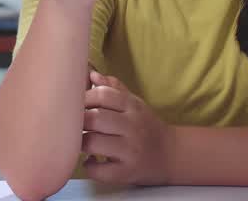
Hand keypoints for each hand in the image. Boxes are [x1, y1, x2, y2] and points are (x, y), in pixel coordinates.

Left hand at [80, 71, 172, 185]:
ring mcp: (130, 151)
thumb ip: (114, 88)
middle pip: (95, 118)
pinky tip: (91, 161)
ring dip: (81, 143)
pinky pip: (99, 170)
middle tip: (74, 125)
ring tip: (82, 142)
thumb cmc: (146, 126)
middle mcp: (132, 127)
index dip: (84, 98)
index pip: (103, 95)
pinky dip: (89, 166)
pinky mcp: (127, 172)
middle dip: (79, 122)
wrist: (172, 155)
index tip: (76, 105)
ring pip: (93, 143)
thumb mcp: (135, 104)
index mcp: (132, 107)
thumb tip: (91, 74)